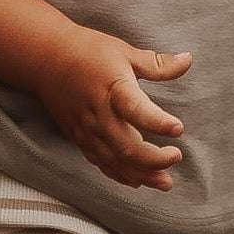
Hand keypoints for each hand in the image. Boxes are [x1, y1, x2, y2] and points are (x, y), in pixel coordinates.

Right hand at [33, 27, 189, 191]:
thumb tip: (188, 60)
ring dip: (142, 175)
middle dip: (154, 159)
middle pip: (127, 147)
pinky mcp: (79, 138)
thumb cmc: (88, 51)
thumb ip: (157, 64)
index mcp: (113, 89)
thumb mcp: (125, 52)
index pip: (136, 110)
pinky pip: (101, 163)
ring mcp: (87, 130)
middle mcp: (99, 114)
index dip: (158, 123)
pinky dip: (121, 174)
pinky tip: (139, 180)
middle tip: (176, 156)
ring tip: (165, 182)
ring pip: (115, 161)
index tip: (178, 128)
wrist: (45, 59)